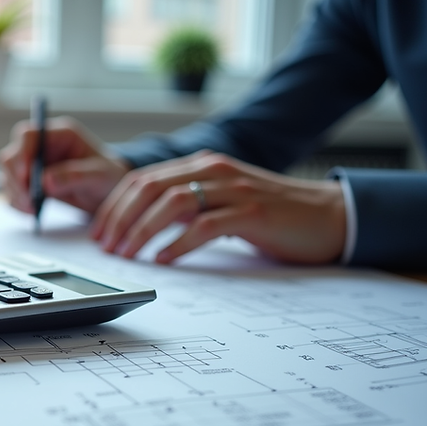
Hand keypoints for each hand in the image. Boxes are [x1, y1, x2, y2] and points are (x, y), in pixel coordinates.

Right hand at [0, 117, 129, 214]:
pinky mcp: (29, 182)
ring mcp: (32, 164)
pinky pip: (12, 191)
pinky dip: (17, 202)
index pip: (28, 135)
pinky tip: (31, 211)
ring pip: (7, 175)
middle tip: (29, 201)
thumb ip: (75, 176)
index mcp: (59, 134)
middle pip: (11, 156)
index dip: (22, 154)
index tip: (26, 177)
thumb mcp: (99, 176)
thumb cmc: (108, 176)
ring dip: (15, 193)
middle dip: (16, 180)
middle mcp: (41, 146)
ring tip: (32, 209)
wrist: (108, 191)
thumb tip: (46, 182)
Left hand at [92, 152, 346, 264]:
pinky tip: (163, 260)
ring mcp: (233, 189)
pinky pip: (204, 225)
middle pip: (149, 187)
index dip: (114, 207)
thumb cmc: (269, 214)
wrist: (327, 216)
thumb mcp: (218, 202)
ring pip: (172, 203)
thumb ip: (185, 206)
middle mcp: (213, 170)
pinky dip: (178, 243)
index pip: (142, 179)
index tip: (99, 234)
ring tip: (128, 255)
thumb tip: (139, 225)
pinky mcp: (252, 212)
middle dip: (120, 219)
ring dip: (142, 231)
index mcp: (201, 165)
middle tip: (106, 247)